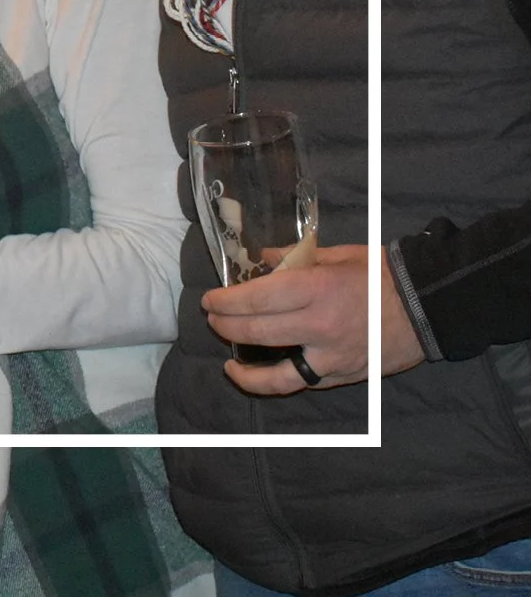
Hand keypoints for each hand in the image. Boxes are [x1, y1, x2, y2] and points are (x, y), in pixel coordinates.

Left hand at [203, 243, 424, 394]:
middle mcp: (319, 326)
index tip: (210, 300)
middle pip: (257, 333)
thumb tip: (262, 258)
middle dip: (226, 327)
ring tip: (228, 360)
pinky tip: (259, 377)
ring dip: (244, 369)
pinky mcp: (342, 375)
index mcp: (316, 289)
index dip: (225, 302)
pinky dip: (275, 383)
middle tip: (213, 320)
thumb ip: (295, 258)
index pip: (256, 299)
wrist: (427, 306)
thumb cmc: (381, 274)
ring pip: (275, 373)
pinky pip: (301, 383)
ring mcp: (331, 356)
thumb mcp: (336, 255)